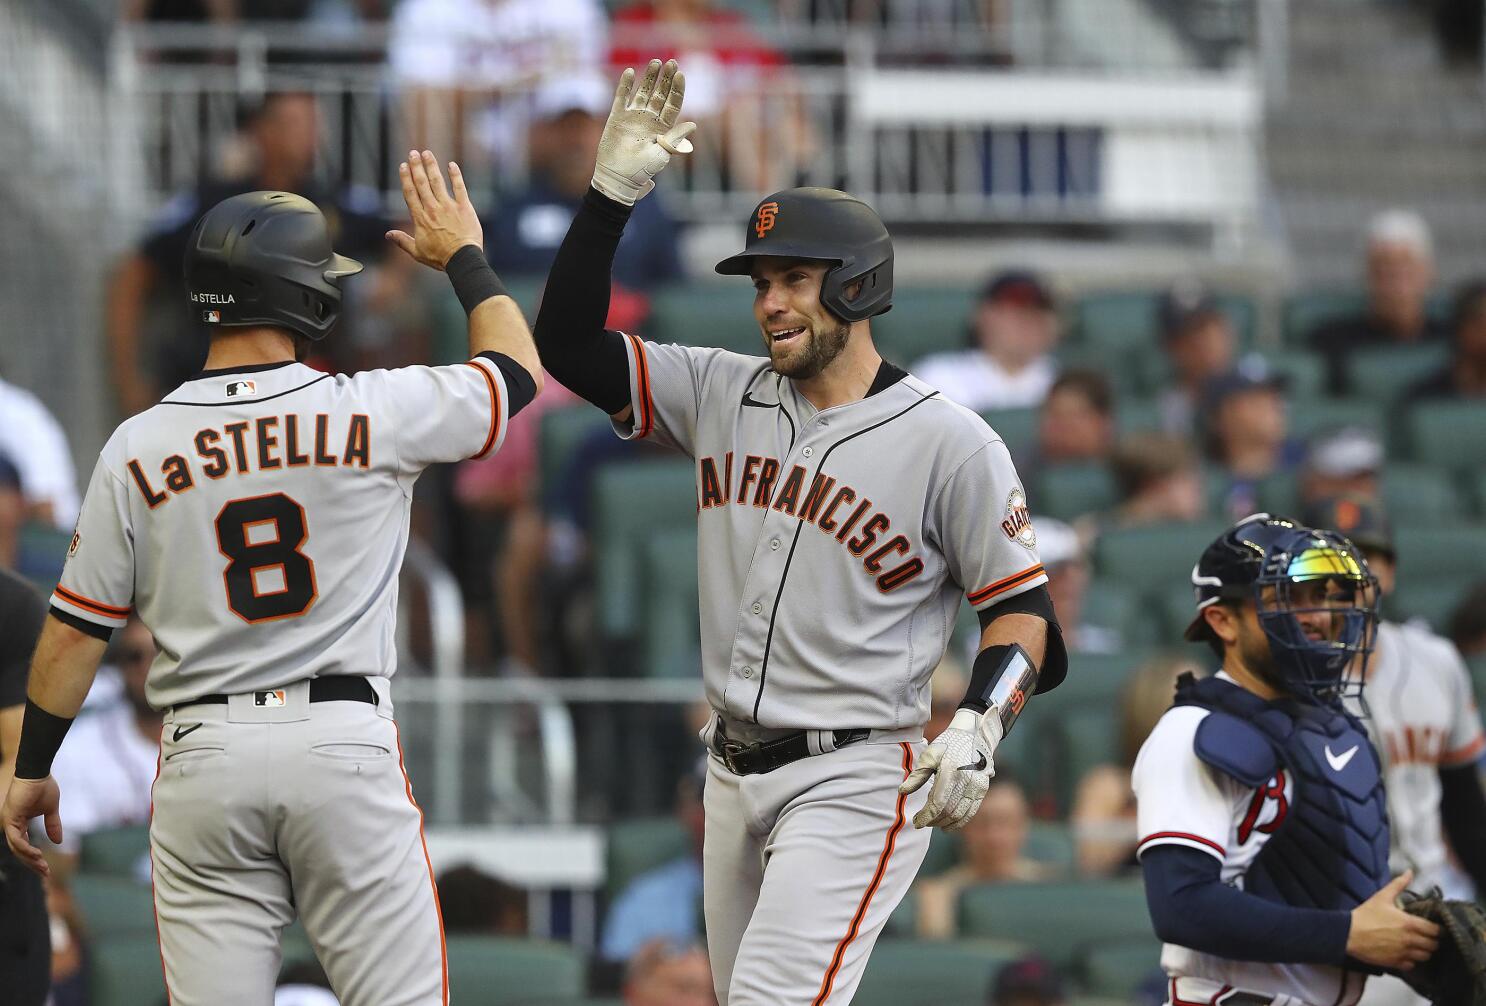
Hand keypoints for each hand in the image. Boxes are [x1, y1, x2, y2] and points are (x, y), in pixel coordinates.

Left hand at [2, 775, 62, 877]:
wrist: (38, 772)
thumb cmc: (44, 787)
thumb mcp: (51, 810)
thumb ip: (53, 825)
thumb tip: (58, 842)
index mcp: (19, 823)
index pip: (24, 845)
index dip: (34, 858)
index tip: (46, 868)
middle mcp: (11, 825)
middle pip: (19, 851)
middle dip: (32, 864)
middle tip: (45, 874)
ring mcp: (9, 822)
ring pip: (16, 848)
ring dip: (29, 859)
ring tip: (43, 866)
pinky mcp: (10, 819)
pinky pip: (16, 839)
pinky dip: (25, 848)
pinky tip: (36, 854)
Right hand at [386, 150, 482, 269]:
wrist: (462, 260)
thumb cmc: (440, 258)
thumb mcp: (417, 252)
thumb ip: (402, 241)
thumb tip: (388, 235)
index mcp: (420, 218)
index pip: (410, 193)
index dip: (406, 178)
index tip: (403, 166)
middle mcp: (432, 208)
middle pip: (421, 183)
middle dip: (416, 166)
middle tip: (413, 153)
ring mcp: (448, 207)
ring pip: (437, 182)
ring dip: (431, 166)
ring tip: (427, 153)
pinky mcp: (464, 207)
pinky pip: (459, 187)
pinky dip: (455, 175)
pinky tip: (451, 165)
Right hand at [592, 59, 697, 204]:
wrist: (618, 177)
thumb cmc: (643, 170)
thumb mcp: (663, 154)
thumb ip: (675, 138)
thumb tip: (693, 125)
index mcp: (664, 128)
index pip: (673, 104)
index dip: (677, 89)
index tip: (680, 74)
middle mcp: (650, 120)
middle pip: (660, 94)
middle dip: (666, 78)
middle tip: (671, 62)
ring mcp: (633, 117)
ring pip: (643, 92)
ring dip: (649, 78)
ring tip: (656, 62)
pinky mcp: (617, 117)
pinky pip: (621, 97)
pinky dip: (625, 85)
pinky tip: (630, 72)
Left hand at [898, 707, 1003, 829]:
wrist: (973, 734)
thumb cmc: (947, 745)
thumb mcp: (929, 755)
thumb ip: (917, 776)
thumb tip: (902, 792)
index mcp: (949, 771)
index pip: (937, 803)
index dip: (926, 816)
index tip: (916, 822)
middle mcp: (965, 780)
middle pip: (948, 811)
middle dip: (934, 820)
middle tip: (922, 821)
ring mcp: (976, 785)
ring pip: (960, 814)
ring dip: (945, 823)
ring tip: (934, 823)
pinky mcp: (982, 788)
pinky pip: (971, 811)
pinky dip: (960, 821)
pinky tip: (949, 825)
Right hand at [1347, 871, 1439, 969]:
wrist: (1348, 933)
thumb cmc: (1366, 914)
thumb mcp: (1382, 896)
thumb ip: (1398, 884)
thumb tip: (1410, 872)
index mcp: (1410, 924)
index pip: (1436, 931)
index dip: (1437, 929)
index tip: (1433, 927)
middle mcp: (1410, 940)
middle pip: (1433, 945)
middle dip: (1432, 941)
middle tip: (1426, 936)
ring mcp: (1403, 953)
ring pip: (1425, 957)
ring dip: (1423, 951)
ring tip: (1417, 946)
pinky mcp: (1395, 962)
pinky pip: (1411, 965)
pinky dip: (1411, 961)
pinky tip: (1404, 954)